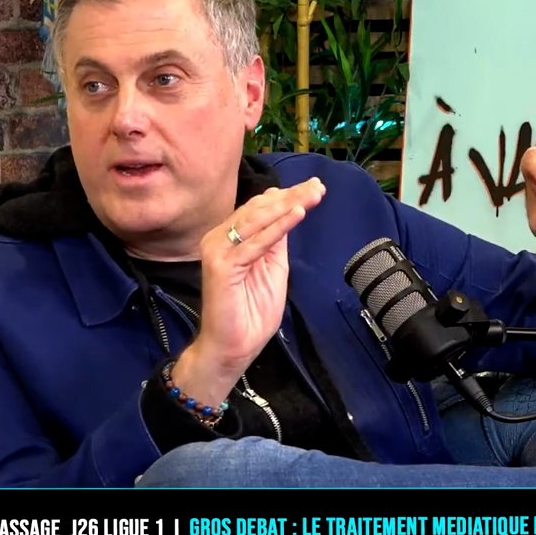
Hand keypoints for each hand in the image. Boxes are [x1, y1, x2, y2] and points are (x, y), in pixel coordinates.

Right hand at [173, 178, 325, 405]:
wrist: (231, 348)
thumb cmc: (249, 313)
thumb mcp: (273, 269)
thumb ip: (277, 242)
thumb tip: (290, 211)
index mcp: (229, 238)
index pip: (259, 209)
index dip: (287, 196)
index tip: (315, 188)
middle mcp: (219, 238)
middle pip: (259, 209)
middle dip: (291, 196)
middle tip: (318, 186)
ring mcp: (217, 250)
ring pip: (257, 220)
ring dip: (287, 205)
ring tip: (312, 195)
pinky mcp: (221, 266)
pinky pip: (255, 243)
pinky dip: (278, 227)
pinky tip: (297, 214)